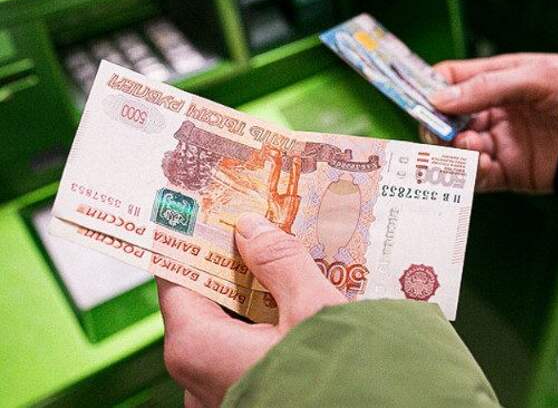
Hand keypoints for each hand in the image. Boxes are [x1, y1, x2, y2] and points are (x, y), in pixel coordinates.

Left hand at [157, 213, 345, 406]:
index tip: (210, 216)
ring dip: (251, 300)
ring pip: (225, 331)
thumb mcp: (312, 310)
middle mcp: (195, 377)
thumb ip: (279, 262)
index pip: (175, 279)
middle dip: (231, 269)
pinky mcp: (244, 402)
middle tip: (259, 235)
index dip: (192, 244)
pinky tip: (293, 312)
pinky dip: (261, 330)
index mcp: (196, 346)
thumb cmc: (334, 380)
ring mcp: (219, 395)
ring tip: (283, 269)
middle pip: (202, 304)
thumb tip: (252, 228)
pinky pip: (242, 356)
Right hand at [427, 53, 557, 191]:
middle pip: (444, 120)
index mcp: (490, 82)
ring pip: (455, 150)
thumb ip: (485, 87)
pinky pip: (475, 176)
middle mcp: (487, 113)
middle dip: (437, 127)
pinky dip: (471, 173)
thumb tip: (437, 100)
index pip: (447, 82)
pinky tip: (484, 164)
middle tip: (443, 132)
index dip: (428, 89)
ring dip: (455, 151)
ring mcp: (494, 143)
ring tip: (473, 147)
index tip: (418, 101)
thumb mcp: (532, 77)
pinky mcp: (504, 171)